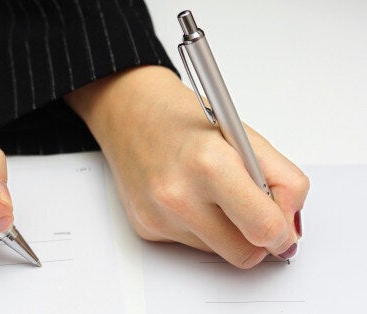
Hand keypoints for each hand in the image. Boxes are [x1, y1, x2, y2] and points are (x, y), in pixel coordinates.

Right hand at [65, 66, 308, 268]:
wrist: (130, 113)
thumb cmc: (187, 121)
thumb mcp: (247, 138)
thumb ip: (283, 180)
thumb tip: (288, 227)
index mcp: (210, 165)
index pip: (263, 228)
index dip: (282, 232)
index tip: (283, 225)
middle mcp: (179, 196)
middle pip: (243, 254)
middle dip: (256, 239)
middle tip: (253, 211)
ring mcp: (159, 216)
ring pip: (219, 252)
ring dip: (225, 230)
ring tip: (210, 192)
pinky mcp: (146, 228)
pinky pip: (192, 244)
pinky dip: (199, 227)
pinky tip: (186, 196)